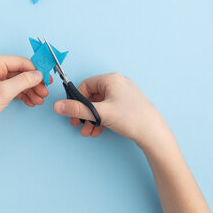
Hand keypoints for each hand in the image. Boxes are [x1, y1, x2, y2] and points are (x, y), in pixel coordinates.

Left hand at [0, 55, 47, 138]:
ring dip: (30, 90)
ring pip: (18, 81)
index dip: (36, 71)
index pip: (21, 62)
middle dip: (34, 83)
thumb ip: (24, 81)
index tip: (47, 79)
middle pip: (20, 71)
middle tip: (44, 92)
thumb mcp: (5, 92)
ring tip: (39, 100)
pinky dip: (22, 94)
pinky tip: (30, 101)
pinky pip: (13, 88)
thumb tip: (38, 74)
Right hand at [53, 73, 169, 144]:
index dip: (77, 100)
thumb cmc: (130, 118)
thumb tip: (58, 106)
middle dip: (84, 113)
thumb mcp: (100, 113)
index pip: (86, 85)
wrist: (154, 133)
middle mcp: (118, 83)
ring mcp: (125, 94)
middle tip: (78, 124)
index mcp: (111, 79)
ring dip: (92, 119)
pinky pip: (109, 109)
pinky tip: (98, 131)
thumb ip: (77, 110)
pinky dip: (102, 120)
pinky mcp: (129, 105)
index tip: (73, 113)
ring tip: (88, 131)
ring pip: (101, 105)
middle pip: (93, 96)